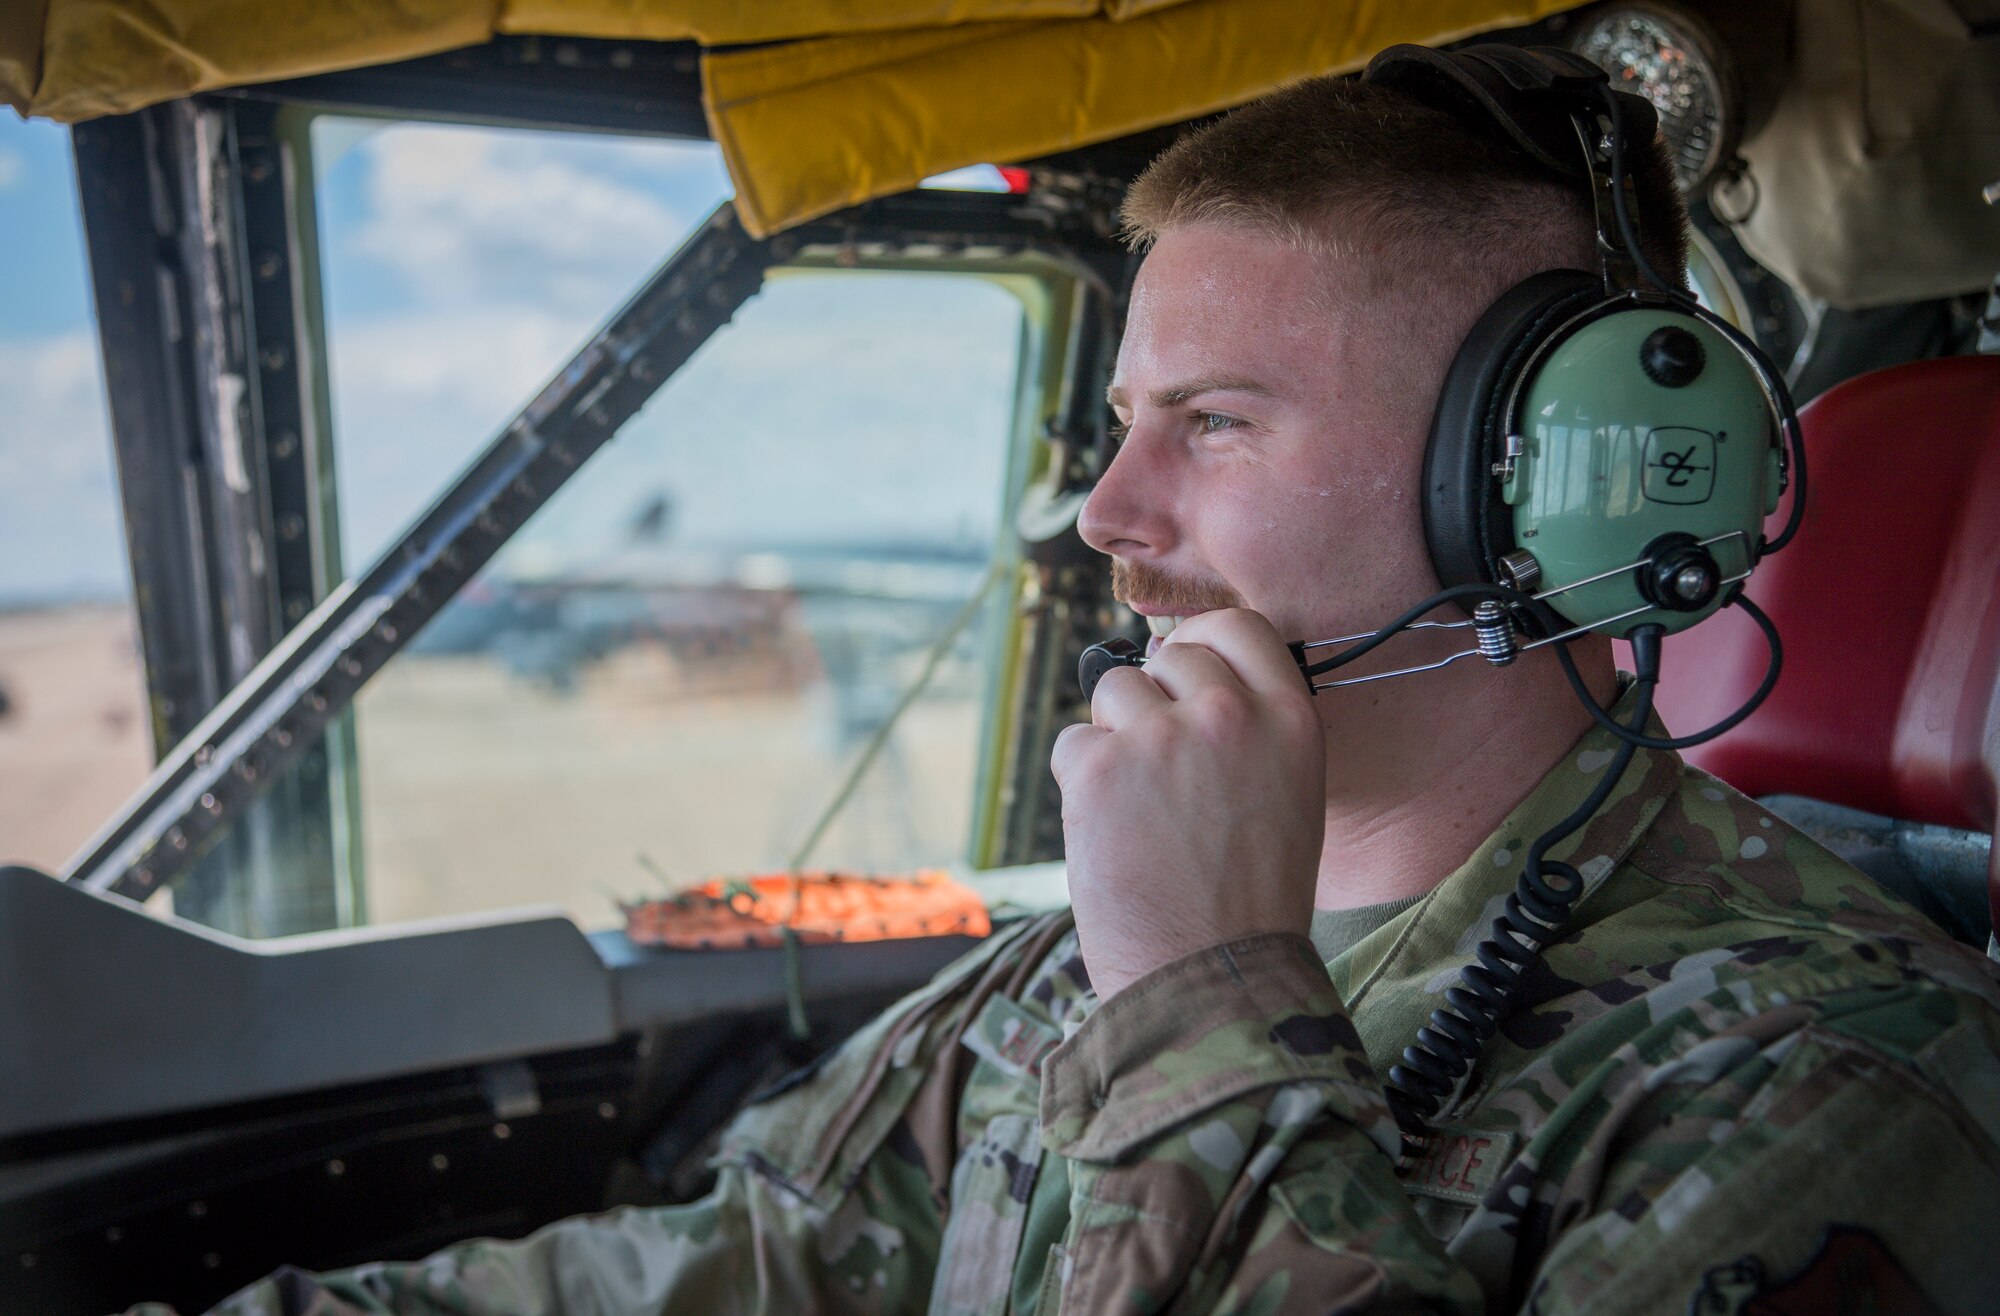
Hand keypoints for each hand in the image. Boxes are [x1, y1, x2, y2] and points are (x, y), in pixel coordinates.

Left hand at [1051, 608, 1325, 1000]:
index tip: (1184, 671)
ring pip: (1112, 693)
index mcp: (1290, 719)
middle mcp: (1230, 715)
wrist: (1212, 981)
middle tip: (1159, 771)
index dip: (1201, 642)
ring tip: (1139, 810)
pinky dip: (1079, 783)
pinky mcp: (1101, 767)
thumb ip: (1252, 730)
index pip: (1238, 625)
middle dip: (1153, 700)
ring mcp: (1162, 737)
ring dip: (1112, 739)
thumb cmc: (1250, 903)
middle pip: (1168, 657)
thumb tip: (1185, 679)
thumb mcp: (1290, 796)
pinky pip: (1071, 743)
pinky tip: (1111, 832)